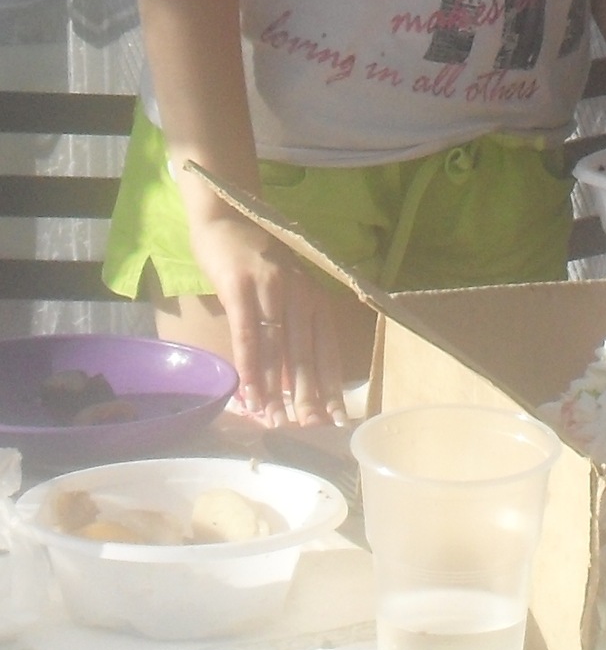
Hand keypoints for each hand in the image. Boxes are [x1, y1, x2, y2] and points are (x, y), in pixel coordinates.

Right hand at [186, 209, 346, 426]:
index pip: (327, 349)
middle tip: (311, 433)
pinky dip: (251, 367)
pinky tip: (250, 394)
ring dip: (277, 390)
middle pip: (306, 354)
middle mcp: (299, 291)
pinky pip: (248, 334)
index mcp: (313, 295)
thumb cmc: (253, 261)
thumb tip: (288, 383)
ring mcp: (271, 288)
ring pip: (279, 349)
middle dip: (309, 397)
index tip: (336, 421)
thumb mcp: (280, 292)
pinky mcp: (242, 286)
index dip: (331, 386)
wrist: (226, 216)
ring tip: (277, 425)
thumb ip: (287, 330)